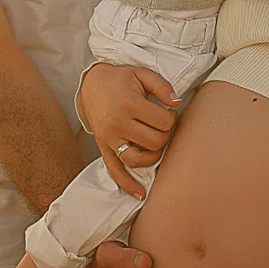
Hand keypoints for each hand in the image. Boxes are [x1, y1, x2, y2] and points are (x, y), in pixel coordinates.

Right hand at [77, 62, 179, 198]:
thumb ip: (162, 87)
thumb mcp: (142, 74)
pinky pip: (115, 170)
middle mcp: (118, 124)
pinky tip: (140, 193)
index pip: (163, 122)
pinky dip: (127, 184)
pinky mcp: (103, 147)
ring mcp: (109, 138)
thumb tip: (177, 103)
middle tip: (162, 126)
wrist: (91, 83)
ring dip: (153, 156)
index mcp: (129, 104)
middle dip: (165, 135)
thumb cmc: (120, 79)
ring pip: (137, 159)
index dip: (172, 118)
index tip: (169, 112)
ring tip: (156, 146)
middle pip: (154, 142)